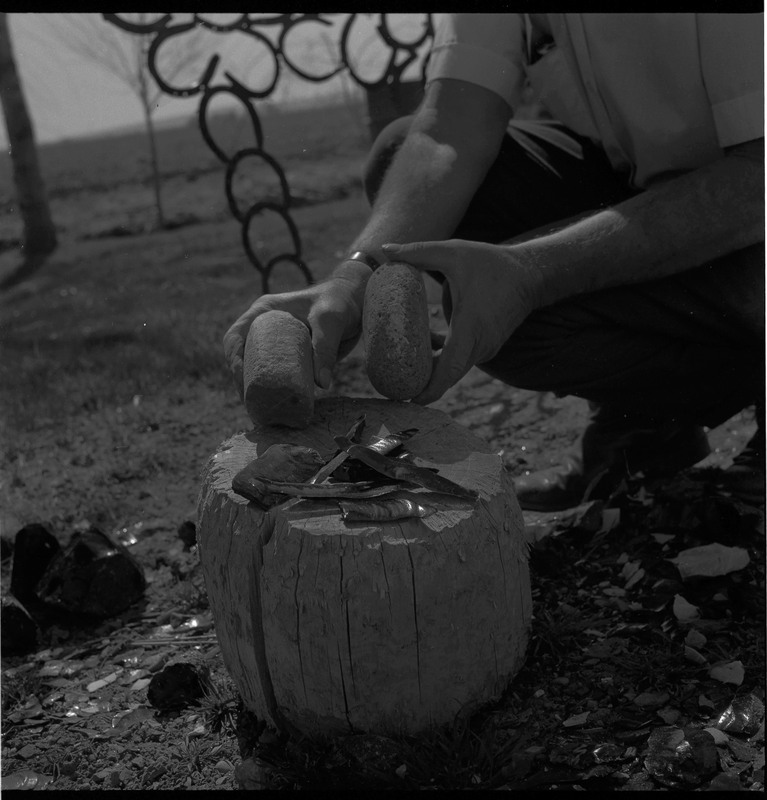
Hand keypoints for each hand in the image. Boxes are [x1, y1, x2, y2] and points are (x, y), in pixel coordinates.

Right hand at [223, 268, 366, 399]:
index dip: (234, 361)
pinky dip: (278, 395)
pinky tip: (281, 412)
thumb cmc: (341, 301)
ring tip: (263, 417)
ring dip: (258, 394)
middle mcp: (265, 329)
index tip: (243, 383)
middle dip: (243, 385)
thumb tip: (321, 384)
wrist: (357, 302)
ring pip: (259, 371)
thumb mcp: (331, 320)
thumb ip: (325, 348)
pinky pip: (280, 378)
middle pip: (243, 360)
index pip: (236, 337)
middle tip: (253, 408)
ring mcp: (278, 345)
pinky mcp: (292, 359)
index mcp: (264, 312)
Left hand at [382, 240, 541, 403]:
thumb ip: (418, 253)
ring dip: (431, 371)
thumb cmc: (491, 264)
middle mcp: (480, 345)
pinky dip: (443, 360)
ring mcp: (485, 349)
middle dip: (423, 386)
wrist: (530, 274)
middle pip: (448, 376)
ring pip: (454, 369)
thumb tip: (384, 250)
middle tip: (395, 389)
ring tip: (404, 371)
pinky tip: (428, 347)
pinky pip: (460, 360)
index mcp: (470, 328)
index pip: (448, 369)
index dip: (430, 388)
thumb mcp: (453, 253)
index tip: (410, 399)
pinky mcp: (486, 348)